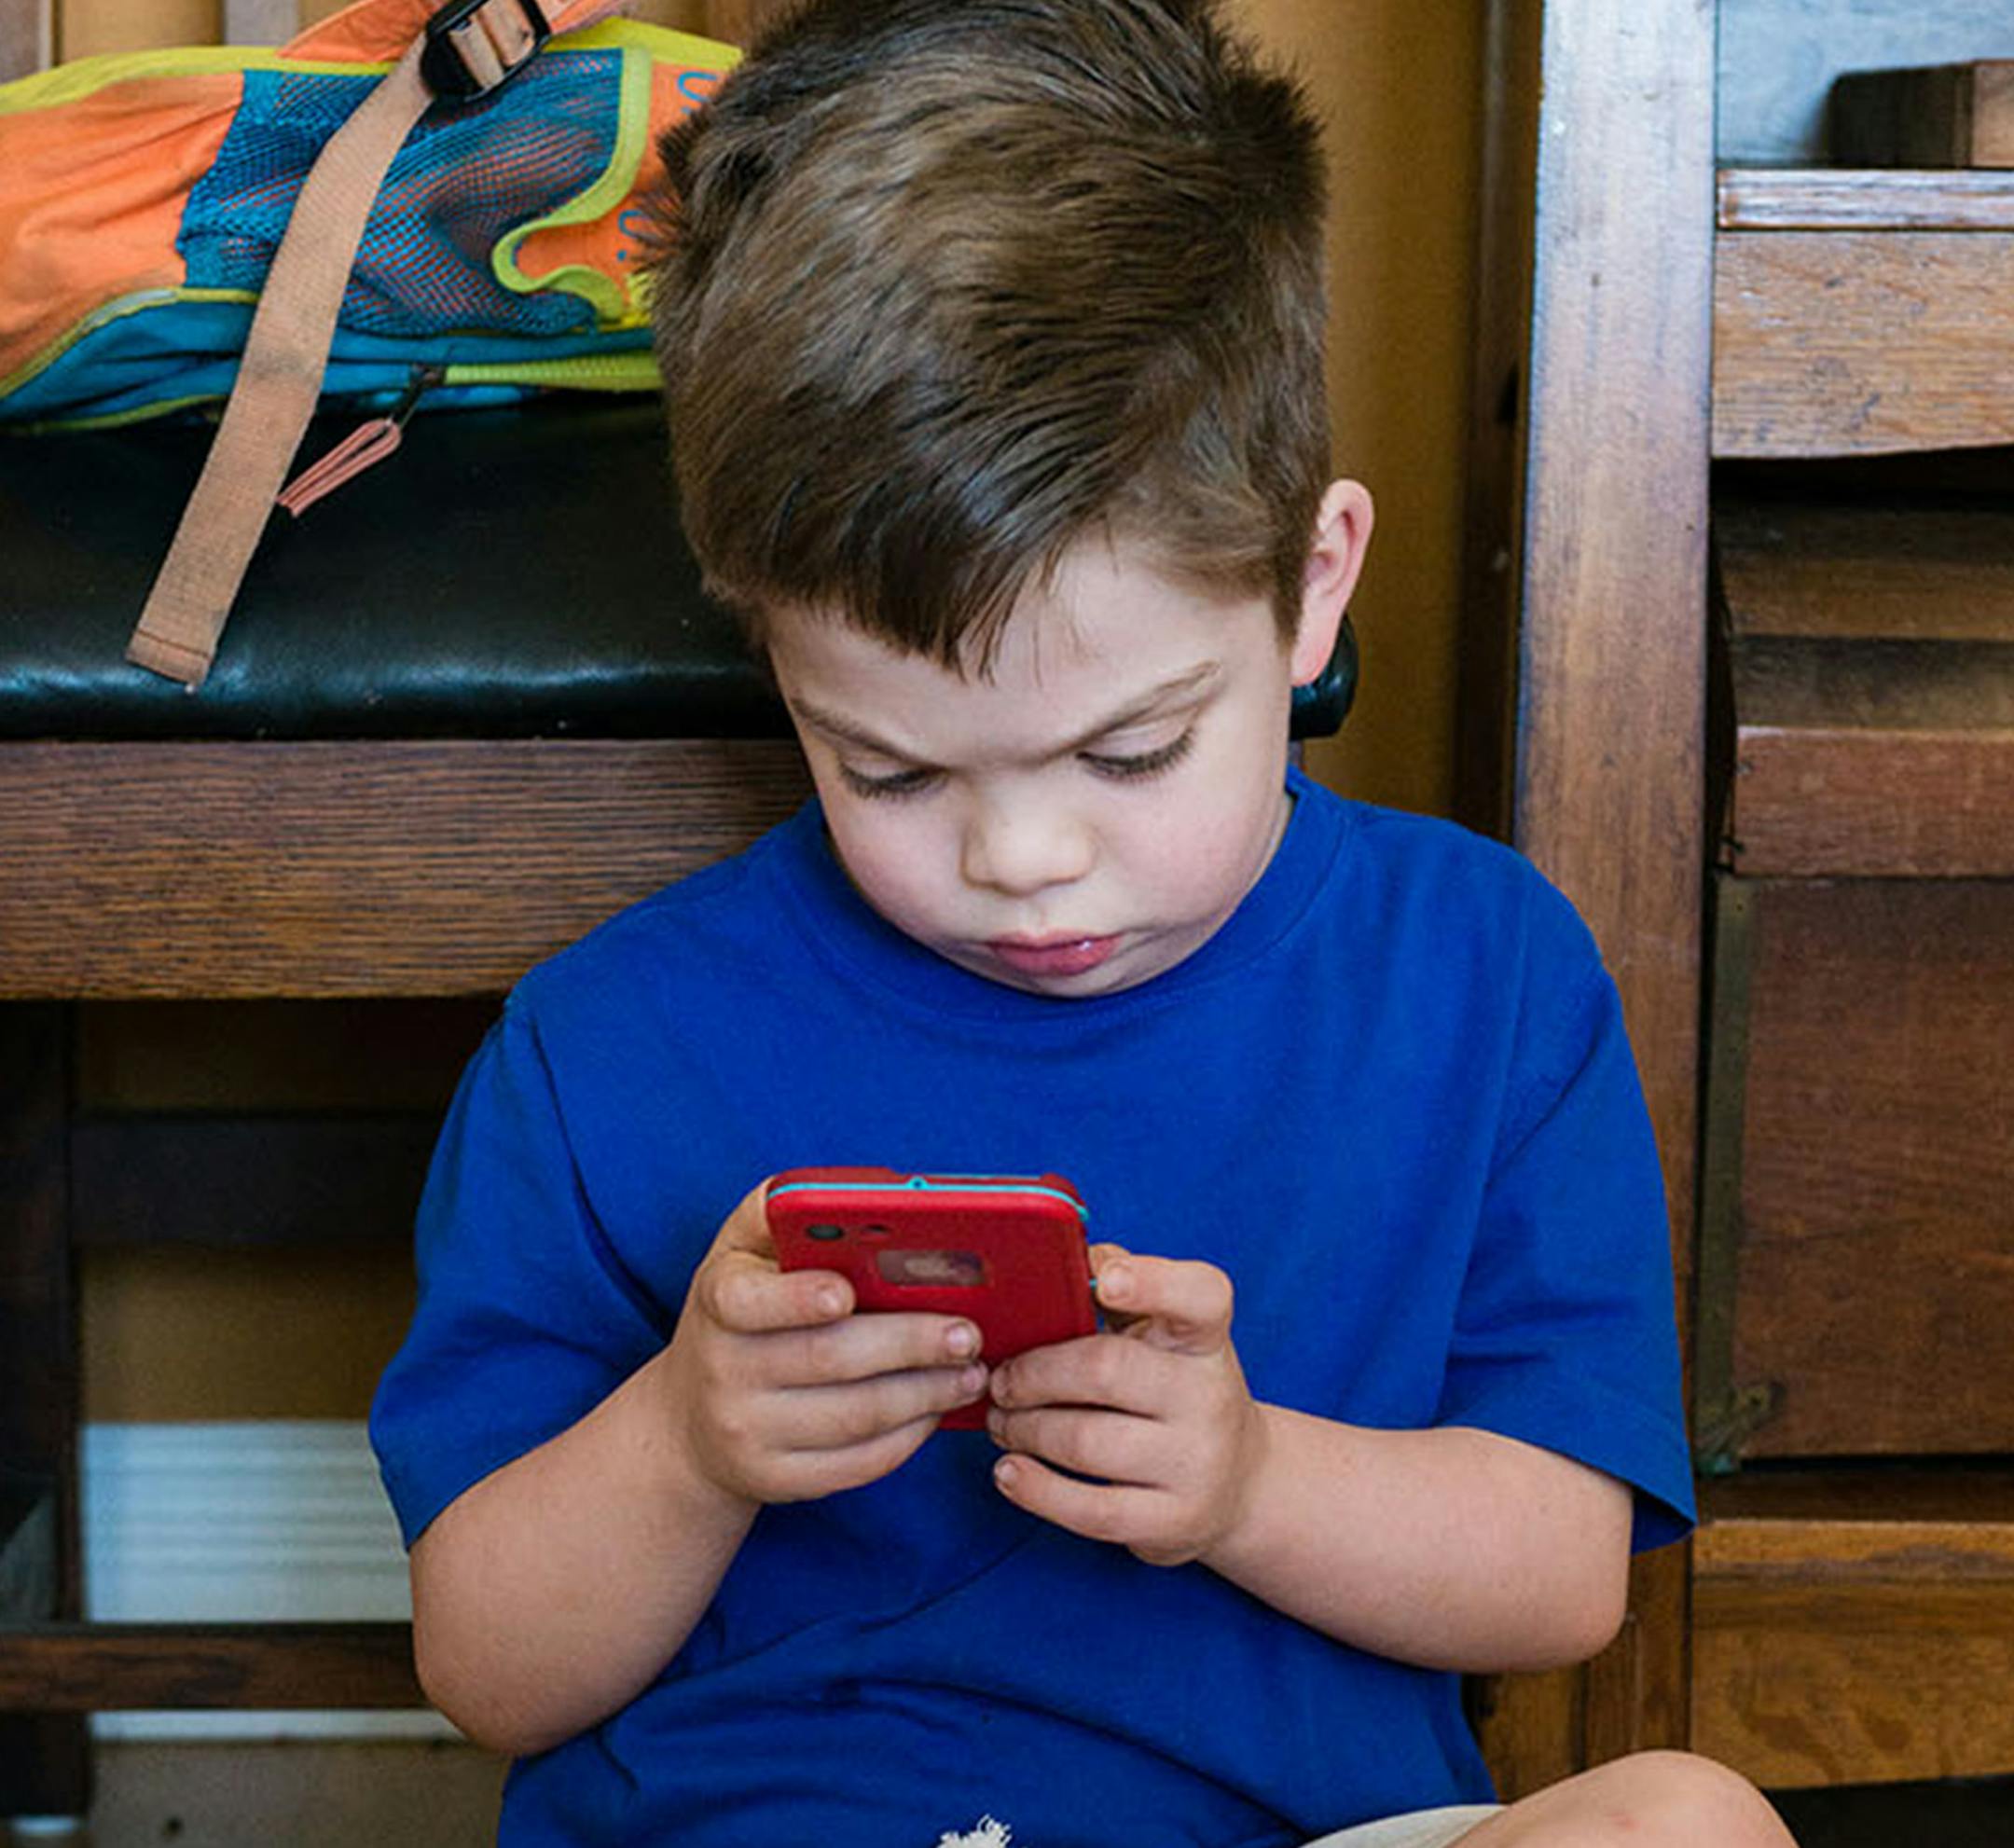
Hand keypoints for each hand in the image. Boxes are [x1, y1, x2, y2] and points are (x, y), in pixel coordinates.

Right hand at [657, 1182, 989, 1506]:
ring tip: (972, 1373)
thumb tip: (864, 1192)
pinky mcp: (774, 1481)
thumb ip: (788, 1212)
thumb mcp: (742, 1253)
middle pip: (829, 1358)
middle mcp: (723, 1370)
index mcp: (719, 1301)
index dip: (797, 1298)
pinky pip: (854, 1465)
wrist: (687, 1422)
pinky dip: (908, 1438)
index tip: (846, 1292)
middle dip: (910, 1345)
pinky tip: (937, 1410)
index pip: (748, 1300)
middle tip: (970, 1333)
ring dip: (925, 1394)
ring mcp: (745, 1432)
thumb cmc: (741, 1314)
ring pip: (853, 1416)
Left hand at [985, 1244, 1265, 1566]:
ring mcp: (1196, 1464)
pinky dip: (1036, 1490)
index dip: (1153, 1283)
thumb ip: (1117, 1286)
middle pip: (1108, 1370)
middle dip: (1036, 1374)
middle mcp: (1209, 1396)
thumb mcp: (1162, 1333)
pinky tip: (1009, 1472)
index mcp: (1204, 1338)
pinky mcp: (1173, 1522)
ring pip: (1087, 1442)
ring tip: (1000, 1421)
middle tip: (1001, 1379)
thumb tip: (1062, 1256)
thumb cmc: (1174, 1388)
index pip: (1200, 1297)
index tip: (1104, 1281)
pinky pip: (1090, 1511)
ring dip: (1024, 1429)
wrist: (1238, 1481)